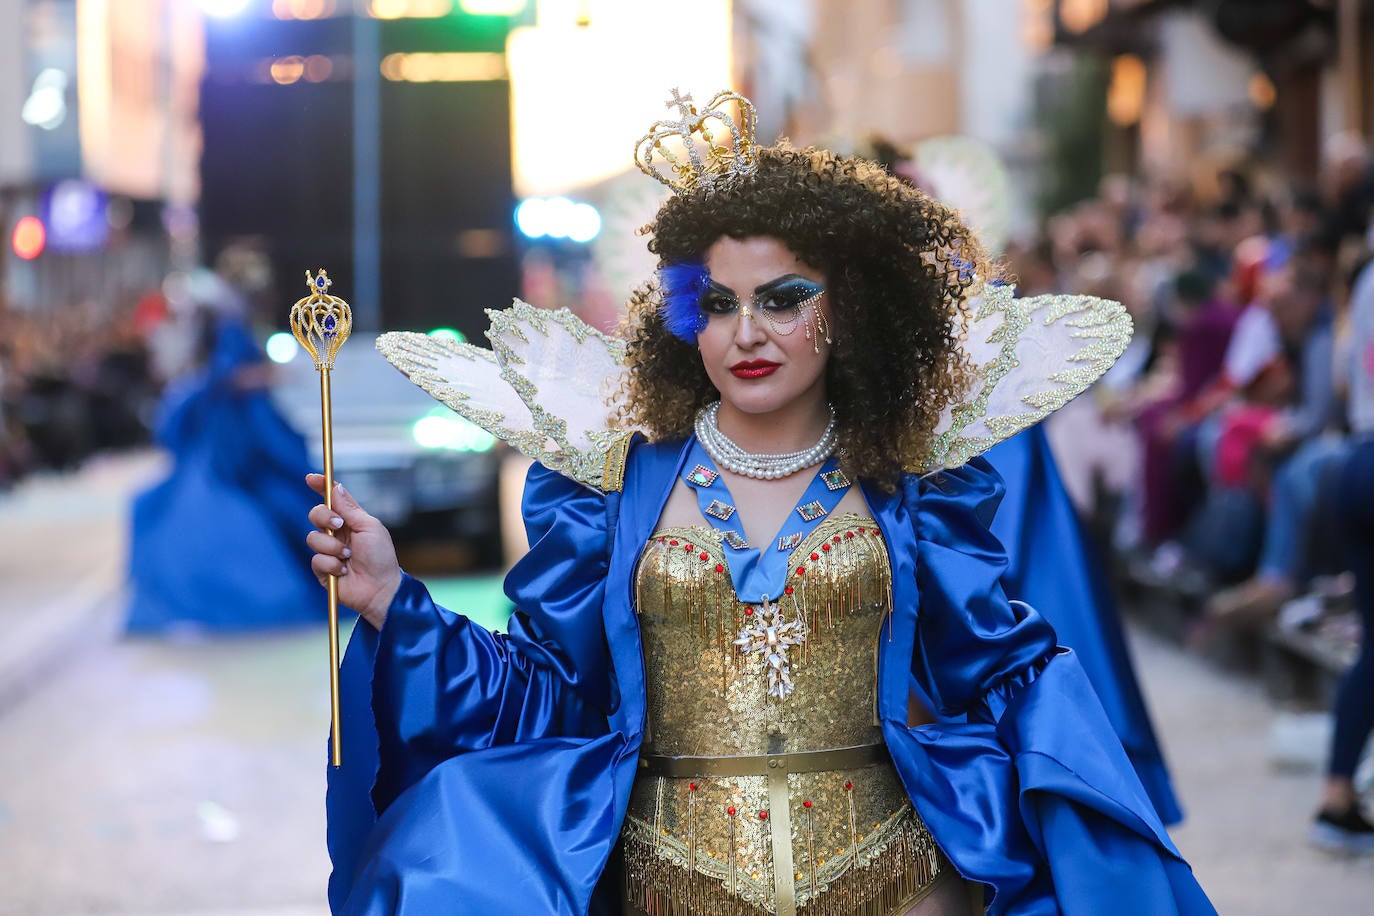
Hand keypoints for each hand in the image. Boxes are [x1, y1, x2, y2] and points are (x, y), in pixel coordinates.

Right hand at [306, 474, 401, 629]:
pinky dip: (331, 564)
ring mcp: (328, 551)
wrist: (380, 588)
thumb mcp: (369, 527)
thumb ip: (350, 509)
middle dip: (323, 517)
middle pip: (316, 514)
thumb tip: (336, 487)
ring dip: (332, 546)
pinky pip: (316, 559)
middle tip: (338, 525)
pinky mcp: (322, 569)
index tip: (311, 478)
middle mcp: (337, 533)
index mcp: (350, 520)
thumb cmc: (381, 557)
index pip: (333, 499)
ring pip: (313, 538)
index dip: (321, 487)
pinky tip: (343, 571)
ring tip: (348, 556)